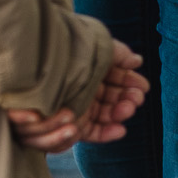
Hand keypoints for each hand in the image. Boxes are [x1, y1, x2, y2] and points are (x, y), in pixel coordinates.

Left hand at [7, 40, 146, 150]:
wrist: (35, 60)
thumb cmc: (65, 49)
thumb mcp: (92, 45)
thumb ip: (117, 52)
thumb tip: (138, 60)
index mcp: (92, 69)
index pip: (118, 79)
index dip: (132, 83)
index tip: (143, 86)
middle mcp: (87, 88)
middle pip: (115, 97)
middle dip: (129, 98)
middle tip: (135, 98)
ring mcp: (81, 105)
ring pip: (108, 114)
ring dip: (121, 113)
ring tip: (127, 108)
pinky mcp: (73, 122)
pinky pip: (93, 131)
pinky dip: (108, 133)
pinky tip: (120, 129)